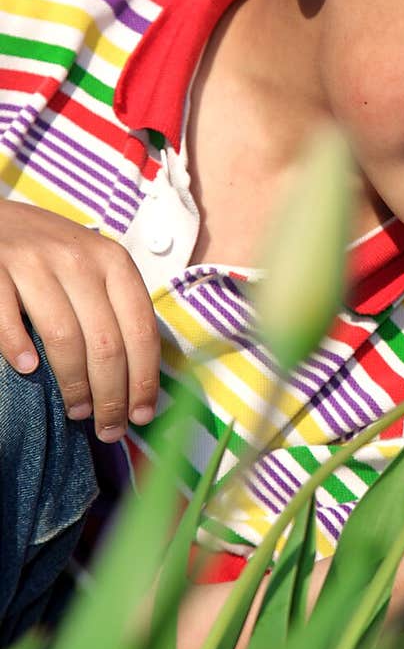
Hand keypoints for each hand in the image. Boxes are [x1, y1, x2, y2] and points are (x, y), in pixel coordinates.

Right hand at [0, 202, 159, 440]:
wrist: (0, 219)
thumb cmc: (55, 257)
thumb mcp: (96, 270)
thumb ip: (117, 312)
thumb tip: (139, 382)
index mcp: (114, 261)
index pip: (141, 330)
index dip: (144, 379)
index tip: (142, 415)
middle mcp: (79, 259)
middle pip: (106, 343)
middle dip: (111, 396)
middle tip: (108, 428)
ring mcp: (34, 262)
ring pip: (64, 338)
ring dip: (73, 384)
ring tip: (77, 411)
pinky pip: (9, 320)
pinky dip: (18, 349)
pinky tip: (27, 371)